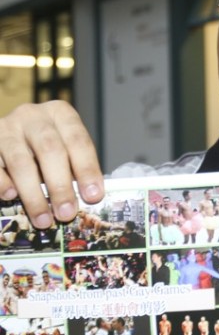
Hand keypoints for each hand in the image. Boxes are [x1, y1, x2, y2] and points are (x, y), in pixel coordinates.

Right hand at [0, 101, 103, 228]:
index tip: (94, 196)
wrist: (12, 138)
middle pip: (50, 150)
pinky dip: (3, 183)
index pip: (78, 141)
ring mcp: (6, 128)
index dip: (87, 169)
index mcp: (61, 114)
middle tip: (67, 213)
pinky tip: (11, 197)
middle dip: (60, 186)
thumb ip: (75, 170)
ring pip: (21, 162)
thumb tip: (87, 201)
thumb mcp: (66, 151)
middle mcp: (32, 116)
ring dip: (34, 195)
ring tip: (44, 220)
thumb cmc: (48, 149)